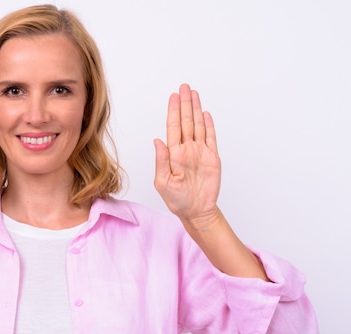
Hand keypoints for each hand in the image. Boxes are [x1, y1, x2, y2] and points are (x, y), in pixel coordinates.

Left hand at [153, 84, 220, 228]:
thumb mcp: (163, 182)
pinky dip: (209, 125)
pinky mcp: (212, 158)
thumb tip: (157, 140)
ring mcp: (199, 152)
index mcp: (173, 154)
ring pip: (198, 126)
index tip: (173, 97)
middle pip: (186, 121)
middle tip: (184, 87)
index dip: (173, 111)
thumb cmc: (177, 200)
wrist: (196, 211)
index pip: (173, 127)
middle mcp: (186, 149)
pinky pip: (211, 138)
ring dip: (196, 110)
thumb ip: (161, 160)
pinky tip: (206, 114)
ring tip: (194, 94)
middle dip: (185, 104)